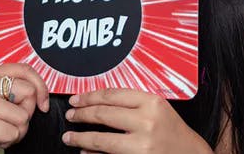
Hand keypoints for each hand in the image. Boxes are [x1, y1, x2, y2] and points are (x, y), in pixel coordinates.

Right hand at [0, 63, 48, 153]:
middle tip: (10, 122)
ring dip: (16, 131)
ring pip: (22, 117)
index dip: (41, 87)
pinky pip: (12, 133)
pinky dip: (7, 141)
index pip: (25, 70)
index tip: (43, 104)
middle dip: (26, 114)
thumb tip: (40, 96)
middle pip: (29, 93)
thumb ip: (12, 90)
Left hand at [63, 88, 210, 152]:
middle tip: (70, 115)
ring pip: (101, 139)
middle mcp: (146, 121)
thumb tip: (98, 104)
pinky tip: (85, 153)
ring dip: (80, 138)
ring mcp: (141, 144)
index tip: (76, 99)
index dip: (89, 96)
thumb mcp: (158, 110)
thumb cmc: (173, 133)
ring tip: (69, 137)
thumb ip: (133, 104)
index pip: (112, 95)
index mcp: (152, 102)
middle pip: (103, 114)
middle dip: (81, 115)